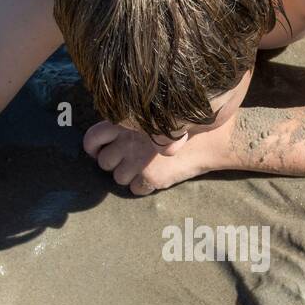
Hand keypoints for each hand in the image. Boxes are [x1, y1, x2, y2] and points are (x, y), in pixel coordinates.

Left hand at [83, 121, 209, 194]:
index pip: (92, 137)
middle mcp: (128, 141)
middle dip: (115, 163)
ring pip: (118, 178)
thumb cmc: (186, 125)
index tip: (97, 152)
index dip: (92, 148)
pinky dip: (144, 187)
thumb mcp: (156, 115)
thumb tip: (112, 137)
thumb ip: (133, 122)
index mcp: (126, 122)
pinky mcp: (150, 177)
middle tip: (131, 160)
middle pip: (104, 162)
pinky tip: (157, 176)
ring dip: (129, 176)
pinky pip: (135, 190)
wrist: (213, 139)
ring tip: (146, 167)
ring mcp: (138, 160)